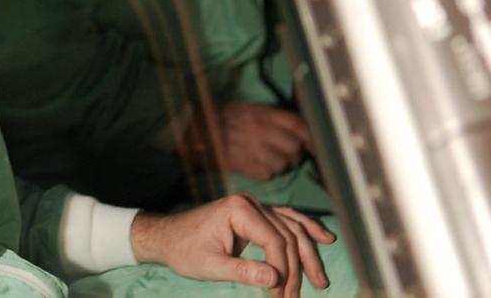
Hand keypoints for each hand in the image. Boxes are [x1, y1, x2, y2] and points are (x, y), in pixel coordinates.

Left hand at [130, 193, 334, 297]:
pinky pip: (286, 220)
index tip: (279, 295)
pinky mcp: (254, 213)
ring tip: (321, 280)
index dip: (282, 270)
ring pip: (292, 228)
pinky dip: (305, 230)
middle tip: (297, 297)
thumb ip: (242, 271)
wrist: (167, 236)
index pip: (274, 241)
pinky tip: (324, 239)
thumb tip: (276, 278)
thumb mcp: (210, 266)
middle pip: (287, 236)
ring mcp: (254, 205)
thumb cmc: (184, 250)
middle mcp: (250, 202)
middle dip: (297, 269)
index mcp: (238, 210)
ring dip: (308, 254)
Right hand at [201, 102, 312, 181]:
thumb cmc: (220, 120)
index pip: (298, 125)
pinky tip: (255, 166)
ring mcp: (252, 147)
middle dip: (293, 154)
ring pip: (283, 164)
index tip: (313, 147)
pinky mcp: (245, 165)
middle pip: (295, 147)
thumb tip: (301, 131)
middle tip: (283, 155)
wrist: (191, 131)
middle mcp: (260, 129)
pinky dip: (265, 173)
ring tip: (266, 160)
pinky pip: (268, 174)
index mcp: (261, 112)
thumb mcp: (246, 108)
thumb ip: (272, 117)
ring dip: (279, 166)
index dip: (311, 138)